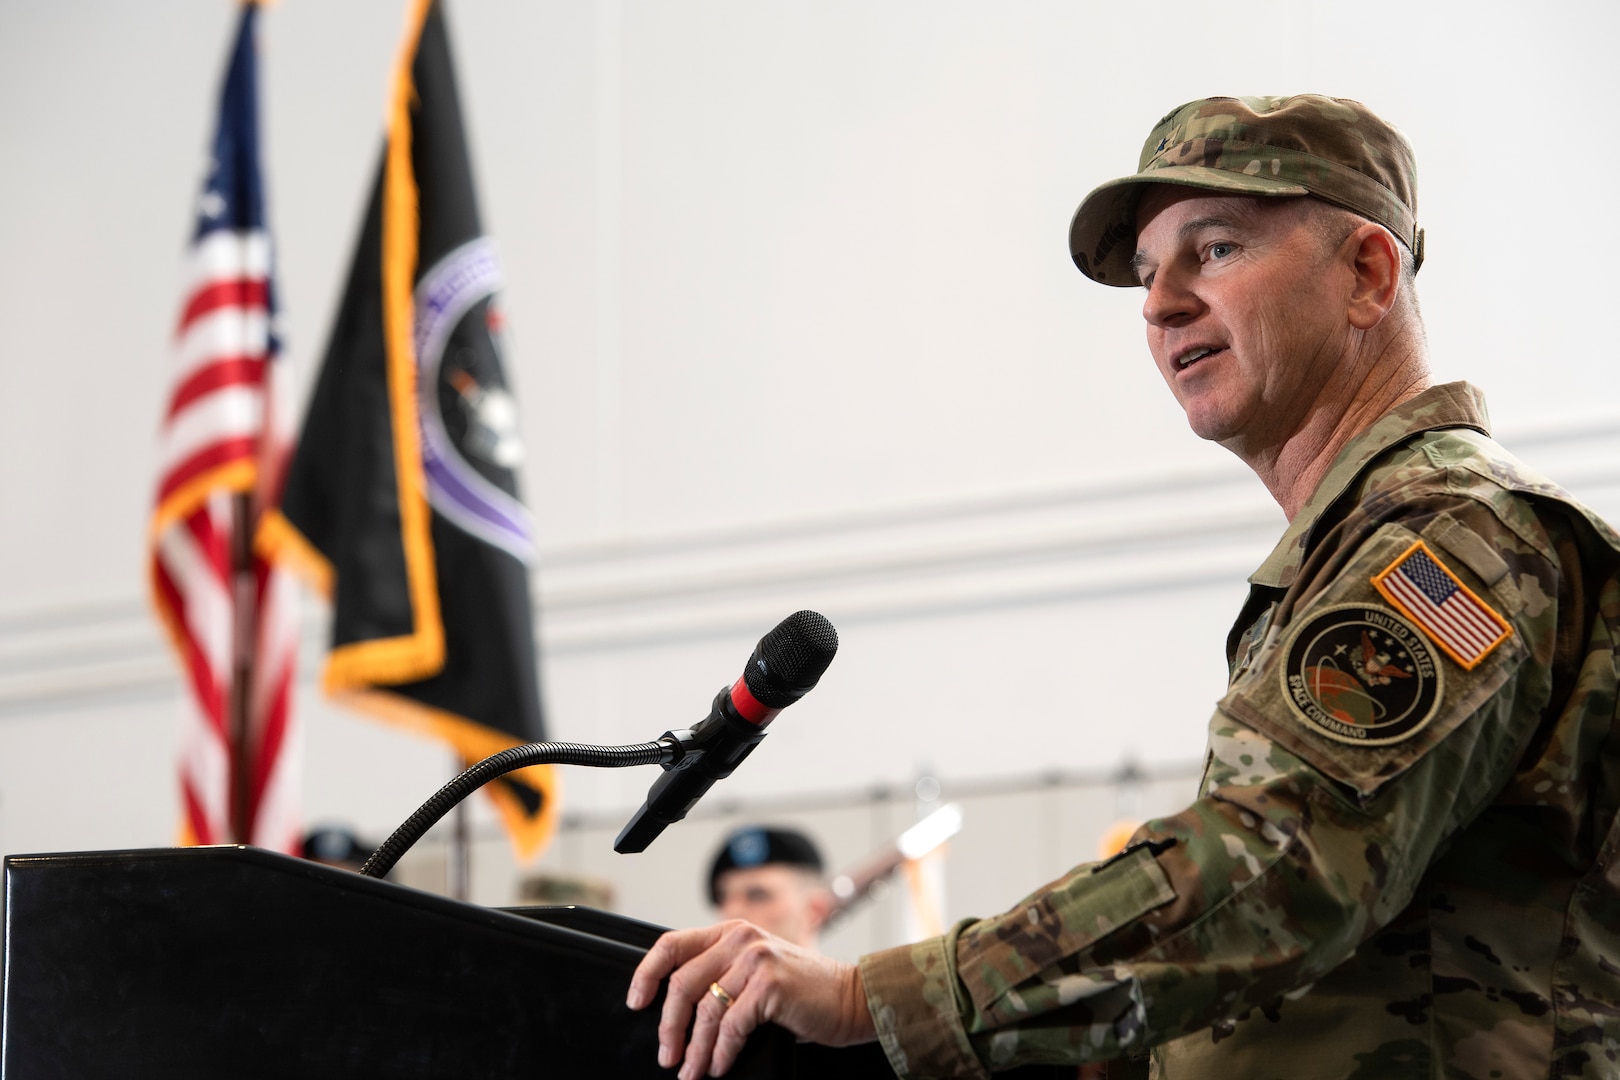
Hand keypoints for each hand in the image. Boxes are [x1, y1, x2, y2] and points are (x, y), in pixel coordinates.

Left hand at [626, 919, 876, 1078]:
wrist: (851, 998)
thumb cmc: (803, 991)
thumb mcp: (756, 970)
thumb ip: (722, 974)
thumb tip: (677, 1011)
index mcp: (731, 932)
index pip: (672, 944)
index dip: (646, 973)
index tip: (636, 1001)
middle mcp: (741, 939)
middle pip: (682, 983)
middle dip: (669, 1026)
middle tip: (667, 1055)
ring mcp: (756, 960)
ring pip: (705, 1009)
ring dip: (695, 1048)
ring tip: (692, 1070)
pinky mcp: (770, 985)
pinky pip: (731, 1026)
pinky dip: (720, 1052)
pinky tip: (718, 1065)